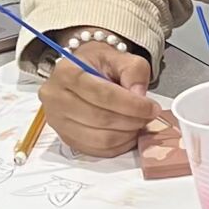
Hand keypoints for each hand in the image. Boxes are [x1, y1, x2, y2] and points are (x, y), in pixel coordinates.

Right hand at [39, 38, 153, 157]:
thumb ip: (133, 71)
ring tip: (139, 124)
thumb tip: (139, 96)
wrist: (79, 72)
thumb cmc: (97, 64)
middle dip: (132, 121)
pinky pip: (96, 150)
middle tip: (149, 117)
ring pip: (99, 138)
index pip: (103, 94)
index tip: (152, 108)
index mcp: (67, 72)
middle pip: (100, 118)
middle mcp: (56, 98)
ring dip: (126, 135)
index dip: (132, 105)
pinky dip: (117, 146)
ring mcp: (58, 121)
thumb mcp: (118, 57)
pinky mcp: (65, 138)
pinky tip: (128, 135)